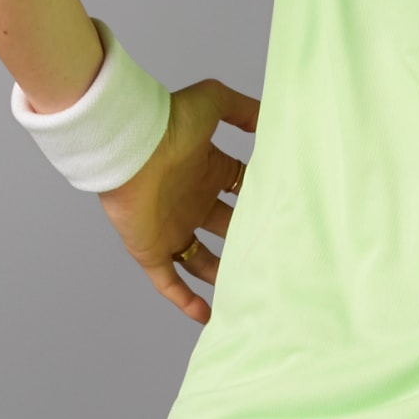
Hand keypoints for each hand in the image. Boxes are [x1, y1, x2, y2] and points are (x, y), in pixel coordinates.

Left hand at [97, 77, 258, 322]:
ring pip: (200, 260)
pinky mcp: (150, 249)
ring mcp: (171, 227)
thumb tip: (271, 120)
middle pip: (226, 229)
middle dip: (247, 242)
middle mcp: (191, 201)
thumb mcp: (214, 103)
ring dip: (221, 276)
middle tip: (277, 258)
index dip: (261, 203)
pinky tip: (206, 315)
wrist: (128, 146)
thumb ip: (243, 109)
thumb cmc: (169, 123)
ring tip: (248, 293)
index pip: (240, 191)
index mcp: (207, 171)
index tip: (290, 217)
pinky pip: (168, 281)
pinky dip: (184, 299)